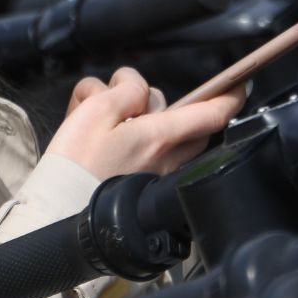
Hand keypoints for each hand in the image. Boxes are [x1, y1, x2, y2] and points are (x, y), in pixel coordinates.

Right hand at [45, 66, 243, 179]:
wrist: (56, 213)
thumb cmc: (74, 165)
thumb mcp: (96, 109)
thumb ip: (127, 90)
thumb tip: (139, 89)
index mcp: (160, 138)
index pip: (211, 114)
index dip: (230, 96)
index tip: (241, 84)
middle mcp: (167, 159)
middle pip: (187, 122)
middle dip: (167, 105)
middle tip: (128, 103)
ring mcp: (156, 176)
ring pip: (163, 134)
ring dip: (136, 119)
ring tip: (95, 121)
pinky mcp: (141, 186)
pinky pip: (145, 153)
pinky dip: (125, 139)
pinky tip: (95, 141)